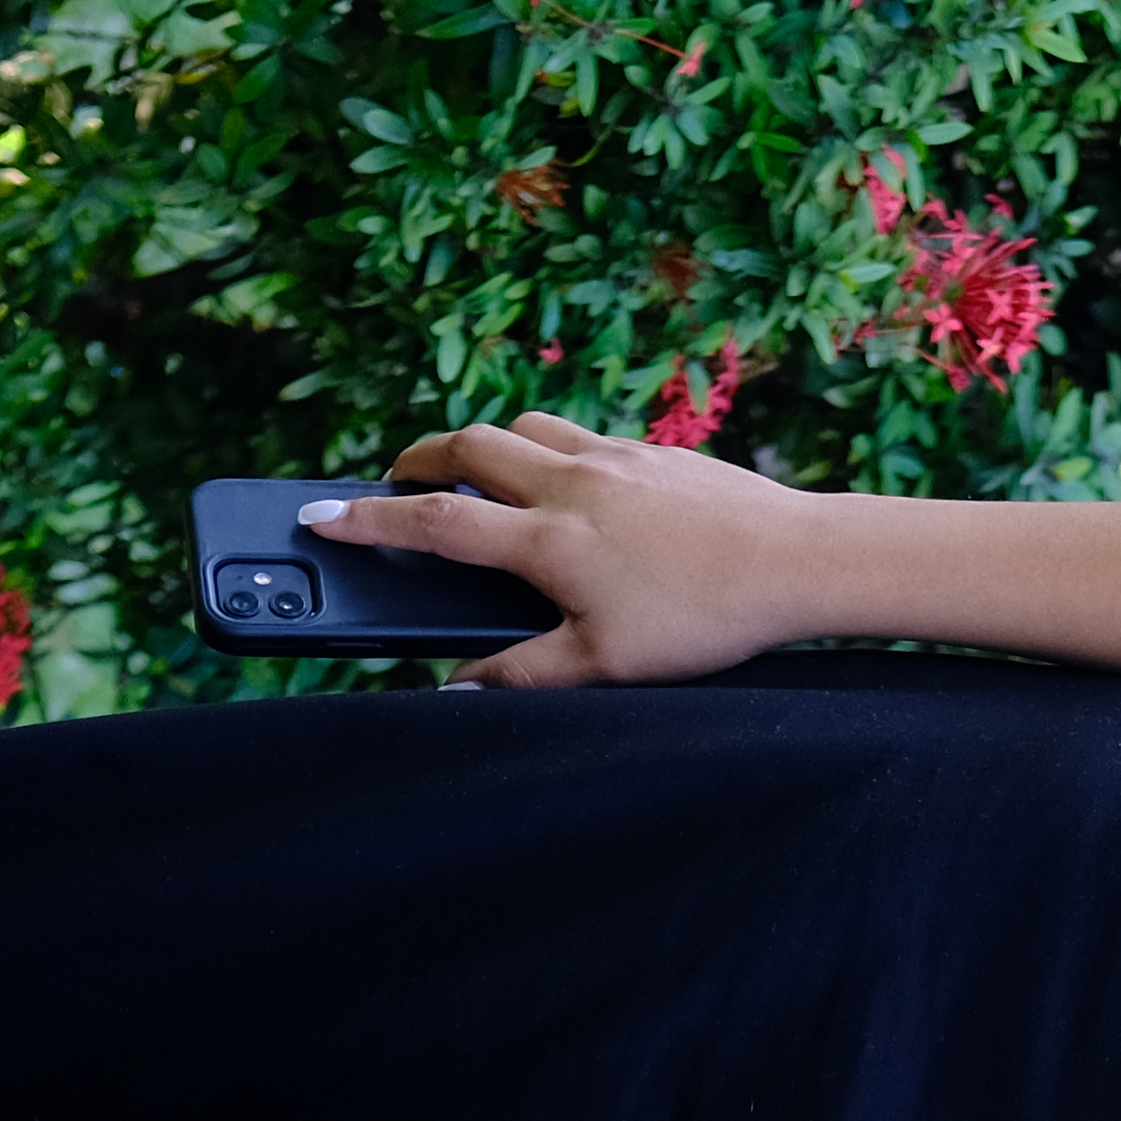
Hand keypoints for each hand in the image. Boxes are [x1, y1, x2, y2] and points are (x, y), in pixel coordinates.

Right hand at [311, 420, 837, 689]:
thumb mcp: (607, 664)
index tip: (321, 514)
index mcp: (548, 539)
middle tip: (397, 484)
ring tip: (473, 476)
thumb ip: (525, 676)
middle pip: (468, 449)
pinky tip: (565, 483)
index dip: (368, 519)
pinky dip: (548, 448)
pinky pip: (580, 435)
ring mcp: (615, 457)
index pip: (435, 523)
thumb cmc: (705, 618)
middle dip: (419, 462)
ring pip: (524, 427)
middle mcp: (572, 482)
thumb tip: (458, 693)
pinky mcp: (656, 451)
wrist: (798, 562)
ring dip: (485, 445)